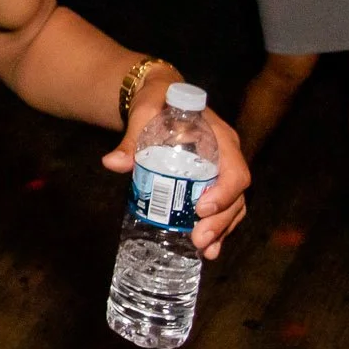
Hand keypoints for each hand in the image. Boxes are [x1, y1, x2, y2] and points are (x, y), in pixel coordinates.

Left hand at [101, 81, 250, 258]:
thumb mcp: (144, 113)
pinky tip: (206, 249)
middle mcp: (228, 157)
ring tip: (204, 250)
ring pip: (233, 205)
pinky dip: (217, 228)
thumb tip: (112, 163)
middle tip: (198, 240)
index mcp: (220, 138)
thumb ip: (132, 138)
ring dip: (221, 229)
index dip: (224, 193)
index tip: (200, 209)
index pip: (235, 170)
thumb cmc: (158, 102)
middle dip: (220, 221)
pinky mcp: (212, 182)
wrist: (161, 98)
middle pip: (236, 194)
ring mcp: (222, 171)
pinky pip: (222, 208)